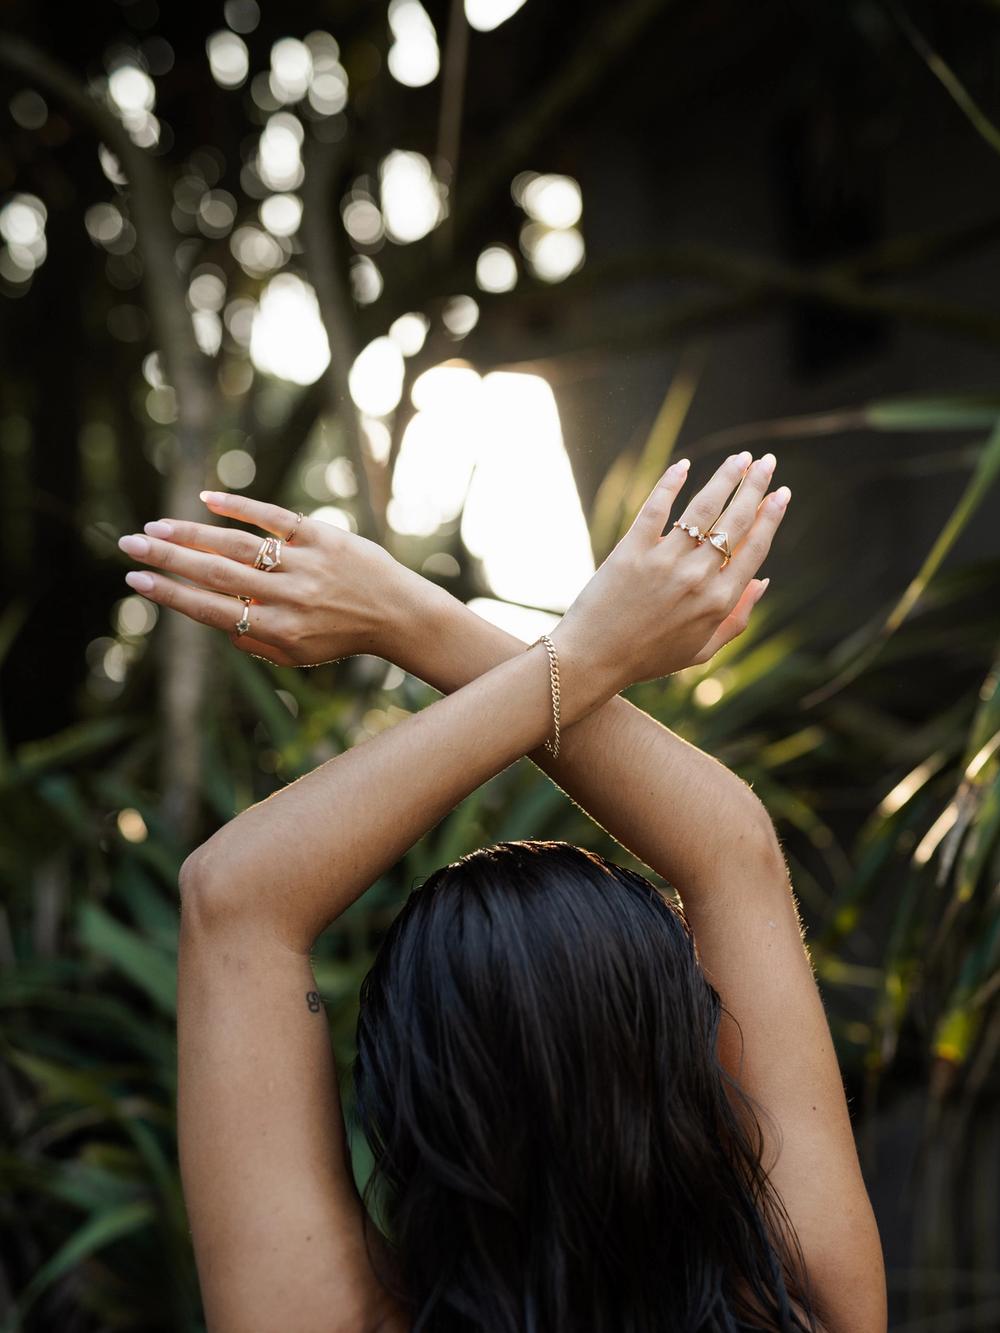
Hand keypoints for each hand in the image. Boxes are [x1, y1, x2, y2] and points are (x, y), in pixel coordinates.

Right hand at [116, 492, 417, 666]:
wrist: (399, 614)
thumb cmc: (340, 636)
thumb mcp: (296, 655)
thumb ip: (253, 642)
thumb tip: (212, 619)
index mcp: (278, 631)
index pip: (212, 610)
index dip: (171, 594)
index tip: (136, 579)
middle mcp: (289, 598)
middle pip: (216, 574)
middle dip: (168, 558)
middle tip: (128, 545)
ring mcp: (305, 564)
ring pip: (239, 545)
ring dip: (192, 533)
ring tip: (156, 526)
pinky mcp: (322, 536)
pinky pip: (276, 518)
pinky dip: (240, 507)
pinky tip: (206, 500)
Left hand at [549, 450, 788, 691]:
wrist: (594, 659)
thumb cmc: (648, 657)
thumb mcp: (702, 650)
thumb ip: (738, 618)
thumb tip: (764, 580)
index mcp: (718, 602)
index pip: (754, 549)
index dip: (771, 517)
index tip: (782, 493)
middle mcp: (697, 579)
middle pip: (735, 522)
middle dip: (756, 487)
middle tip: (768, 462)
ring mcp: (664, 563)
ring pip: (703, 508)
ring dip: (726, 478)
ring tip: (741, 458)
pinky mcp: (631, 551)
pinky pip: (656, 508)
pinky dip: (670, 483)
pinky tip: (684, 465)